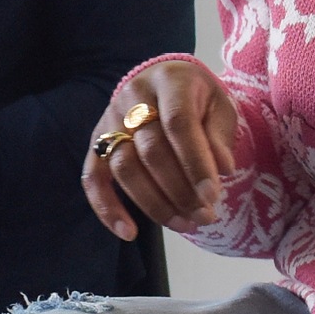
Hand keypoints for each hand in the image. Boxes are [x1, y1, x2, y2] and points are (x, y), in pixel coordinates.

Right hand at [82, 59, 238, 240]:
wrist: (166, 84)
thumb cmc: (198, 100)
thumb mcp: (219, 107)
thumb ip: (219, 136)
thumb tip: (222, 169)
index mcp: (168, 80)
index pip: (178, 123)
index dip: (195, 162)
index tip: (213, 196)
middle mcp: (132, 96)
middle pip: (150, 149)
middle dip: (180, 190)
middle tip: (205, 216)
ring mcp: (109, 119)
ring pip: (124, 167)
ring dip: (154, 203)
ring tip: (184, 225)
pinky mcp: (96, 143)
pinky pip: (92, 178)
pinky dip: (107, 208)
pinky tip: (128, 233)